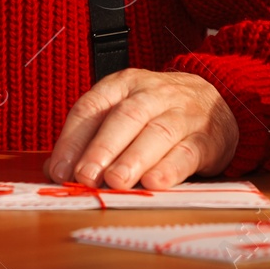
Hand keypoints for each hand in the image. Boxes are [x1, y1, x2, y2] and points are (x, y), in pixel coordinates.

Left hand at [45, 69, 238, 189]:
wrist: (214, 101)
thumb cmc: (155, 112)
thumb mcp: (121, 114)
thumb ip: (88, 139)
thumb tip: (54, 171)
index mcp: (122, 85)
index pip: (92, 107)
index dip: (73, 139)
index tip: (59, 170)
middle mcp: (151, 94)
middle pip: (124, 118)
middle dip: (102, 149)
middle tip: (85, 177)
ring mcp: (182, 114)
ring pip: (156, 133)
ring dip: (133, 159)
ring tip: (115, 182)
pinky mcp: (206, 138)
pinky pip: (187, 151)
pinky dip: (170, 168)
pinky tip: (154, 183)